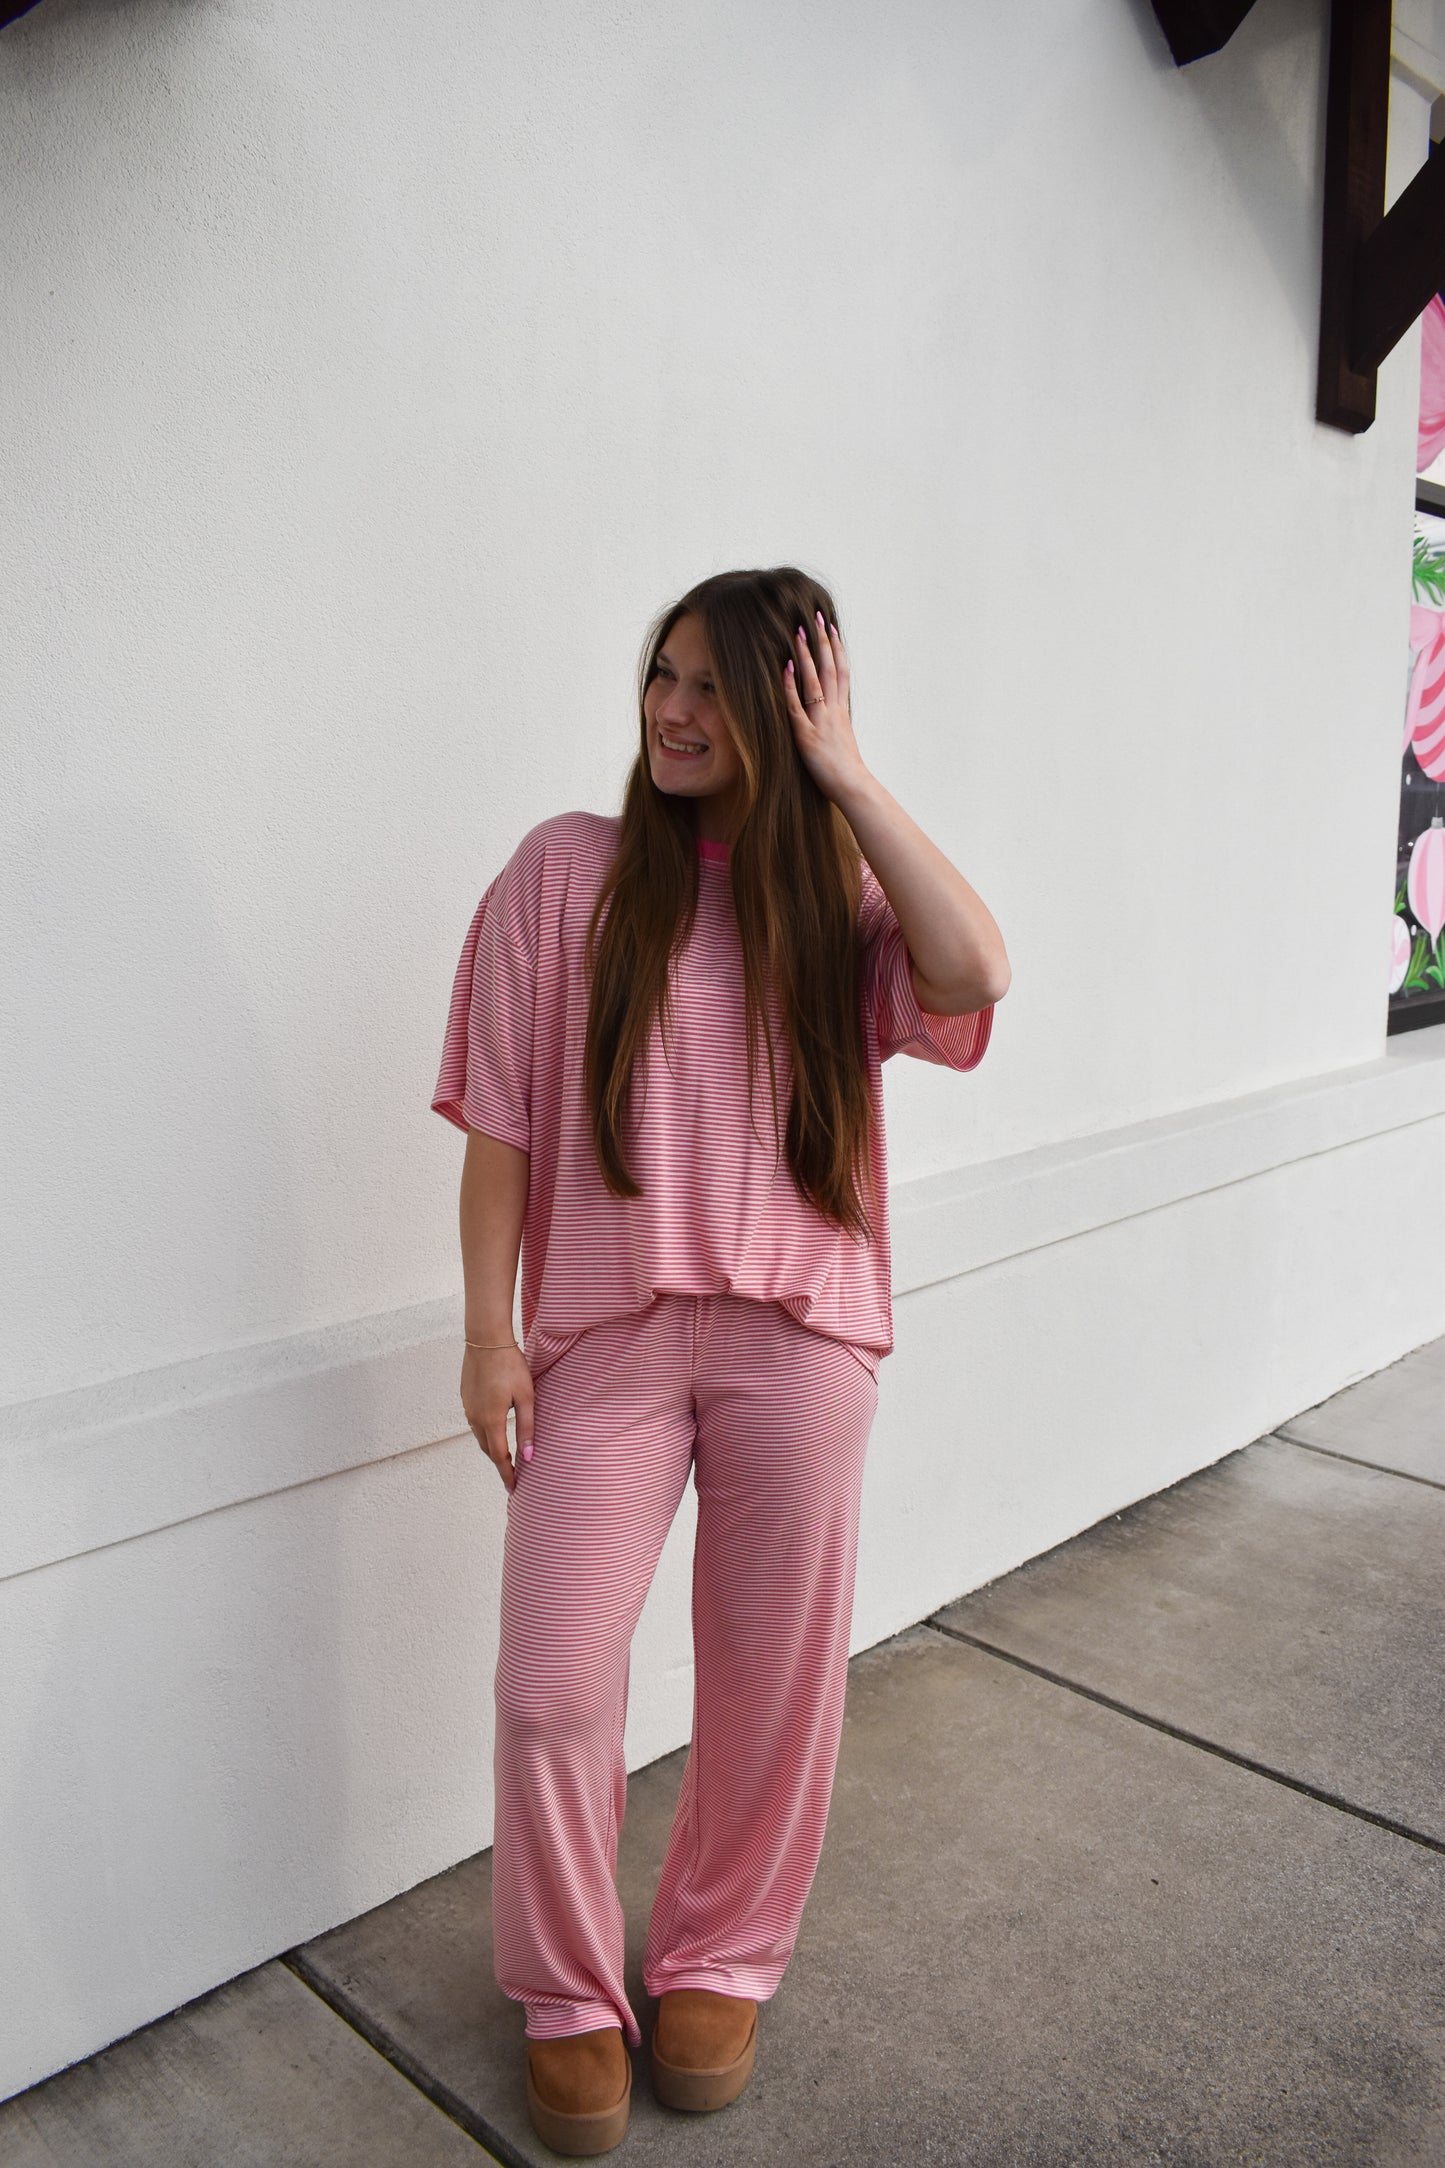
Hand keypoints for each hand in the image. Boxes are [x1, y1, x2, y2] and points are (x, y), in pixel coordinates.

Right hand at [461, 1343, 534, 1491]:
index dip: (507, 1474)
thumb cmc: (510, 1365)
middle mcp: (475, 1417)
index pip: (499, 1456)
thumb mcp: (526, 1396)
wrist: (486, 1339)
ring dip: (491, 1448)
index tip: (513, 1488)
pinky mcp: (465, 1397)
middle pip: (487, 1449)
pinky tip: (494, 1430)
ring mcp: (468, 1407)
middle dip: (499, 1464)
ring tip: (505, 1456)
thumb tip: (529, 1456)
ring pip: (479, 1436)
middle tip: (512, 1476)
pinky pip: (474, 1422)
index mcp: (491, 1420)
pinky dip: (485, 1432)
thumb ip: (527, 1427)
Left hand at [782, 610, 868, 805]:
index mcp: (842, 712)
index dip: (837, 649)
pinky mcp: (807, 736)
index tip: (832, 628)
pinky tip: (786, 668)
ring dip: (807, 655)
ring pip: (815, 682)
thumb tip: (831, 717)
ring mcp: (821, 722)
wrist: (853, 787)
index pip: (842, 673)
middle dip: (823, 642)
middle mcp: (834, 711)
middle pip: (830, 669)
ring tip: (799, 631)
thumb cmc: (847, 772)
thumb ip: (836, 726)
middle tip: (816, 617)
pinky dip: (791, 686)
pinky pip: (797, 707)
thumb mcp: (843, 742)